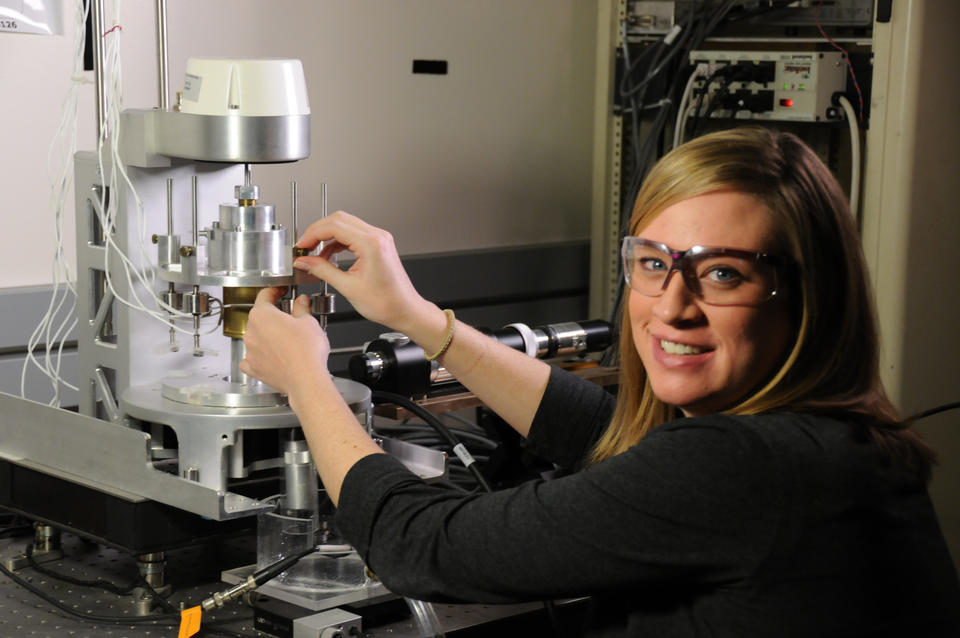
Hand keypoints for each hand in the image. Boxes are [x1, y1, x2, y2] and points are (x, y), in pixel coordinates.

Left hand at [240, 287, 328, 397]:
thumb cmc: (307, 352)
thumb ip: (301, 309)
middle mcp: (251, 332)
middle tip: (289, 318)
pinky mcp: (253, 368)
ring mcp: (250, 351)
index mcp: (262, 315)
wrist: (306, 380)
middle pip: (259, 318)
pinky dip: (259, 356)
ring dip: (267, 336)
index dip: (275, 291)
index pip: (265, 295)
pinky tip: (271, 356)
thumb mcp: (309, 322)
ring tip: (286, 341)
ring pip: (256, 338)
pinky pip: (251, 359)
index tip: (280, 291)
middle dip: (273, 316)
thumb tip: (301, 302)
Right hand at [291, 211, 431, 333]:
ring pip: (346, 225)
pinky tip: (329, 255)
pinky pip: (354, 235)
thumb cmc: (386, 303)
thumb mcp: (348, 287)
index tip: (301, 246)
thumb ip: (323, 270)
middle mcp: (377, 237)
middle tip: (304, 247)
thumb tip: (305, 262)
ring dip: (327, 236)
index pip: (334, 226)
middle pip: (339, 220)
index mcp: (371, 244)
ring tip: (314, 253)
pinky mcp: (379, 245)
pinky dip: (338, 242)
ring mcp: (379, 239)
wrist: (405, 310)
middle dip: (318, 232)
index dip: (313, 234)